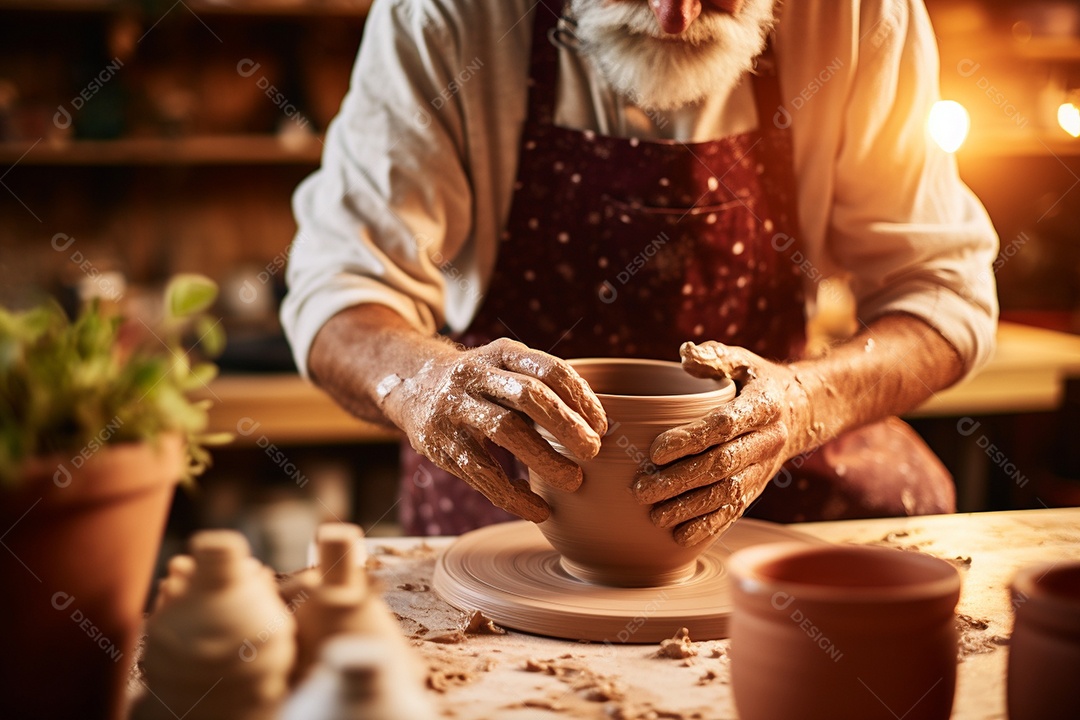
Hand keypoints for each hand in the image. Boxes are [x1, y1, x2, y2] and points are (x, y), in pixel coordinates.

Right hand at [379, 338, 607, 522]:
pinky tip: (538, 509)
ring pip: (505, 430)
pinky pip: (481, 472)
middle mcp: (474, 374)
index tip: (602, 424)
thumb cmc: (478, 383)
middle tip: (593, 451)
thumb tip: (596, 426)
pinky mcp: (439, 443)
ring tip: (573, 481)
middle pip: (528, 394)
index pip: (548, 368)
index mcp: (500, 352)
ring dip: (544, 458)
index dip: (580, 396)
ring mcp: (454, 408)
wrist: (408, 384)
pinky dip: (514, 495)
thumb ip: (539, 386)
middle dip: (565, 424)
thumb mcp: (503, 367)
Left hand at [631, 341, 813, 546]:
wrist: (801, 412)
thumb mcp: (742, 360)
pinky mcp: (759, 488)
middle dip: (679, 481)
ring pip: (728, 494)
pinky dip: (708, 526)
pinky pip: (736, 511)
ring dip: (690, 509)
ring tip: (655, 515)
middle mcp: (767, 440)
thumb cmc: (757, 382)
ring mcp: (764, 468)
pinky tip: (680, 536)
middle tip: (641, 489)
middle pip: (722, 466)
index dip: (690, 439)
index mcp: (763, 406)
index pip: (724, 425)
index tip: (654, 450)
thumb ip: (715, 357)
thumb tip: (686, 354)